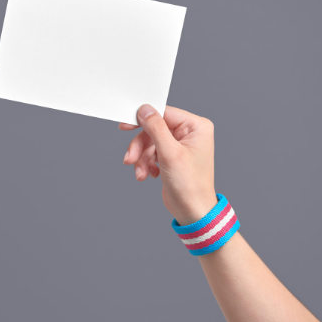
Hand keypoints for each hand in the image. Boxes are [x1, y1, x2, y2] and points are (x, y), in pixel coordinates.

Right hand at [120, 105, 217, 224]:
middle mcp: (189, 133)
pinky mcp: (170, 156)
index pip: (164, 113)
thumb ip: (156, 128)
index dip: (143, 120)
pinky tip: (147, 175)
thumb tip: (144, 109)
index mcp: (196, 127)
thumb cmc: (190, 186)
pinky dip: (145, 163)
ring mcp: (179, 145)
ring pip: (149, 142)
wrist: (192, 212)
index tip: (126, 125)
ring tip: (139, 172)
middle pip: (153, 129)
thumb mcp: (170, 154)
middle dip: (140, 146)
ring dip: (140, 158)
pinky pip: (150, 152)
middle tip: (129, 158)